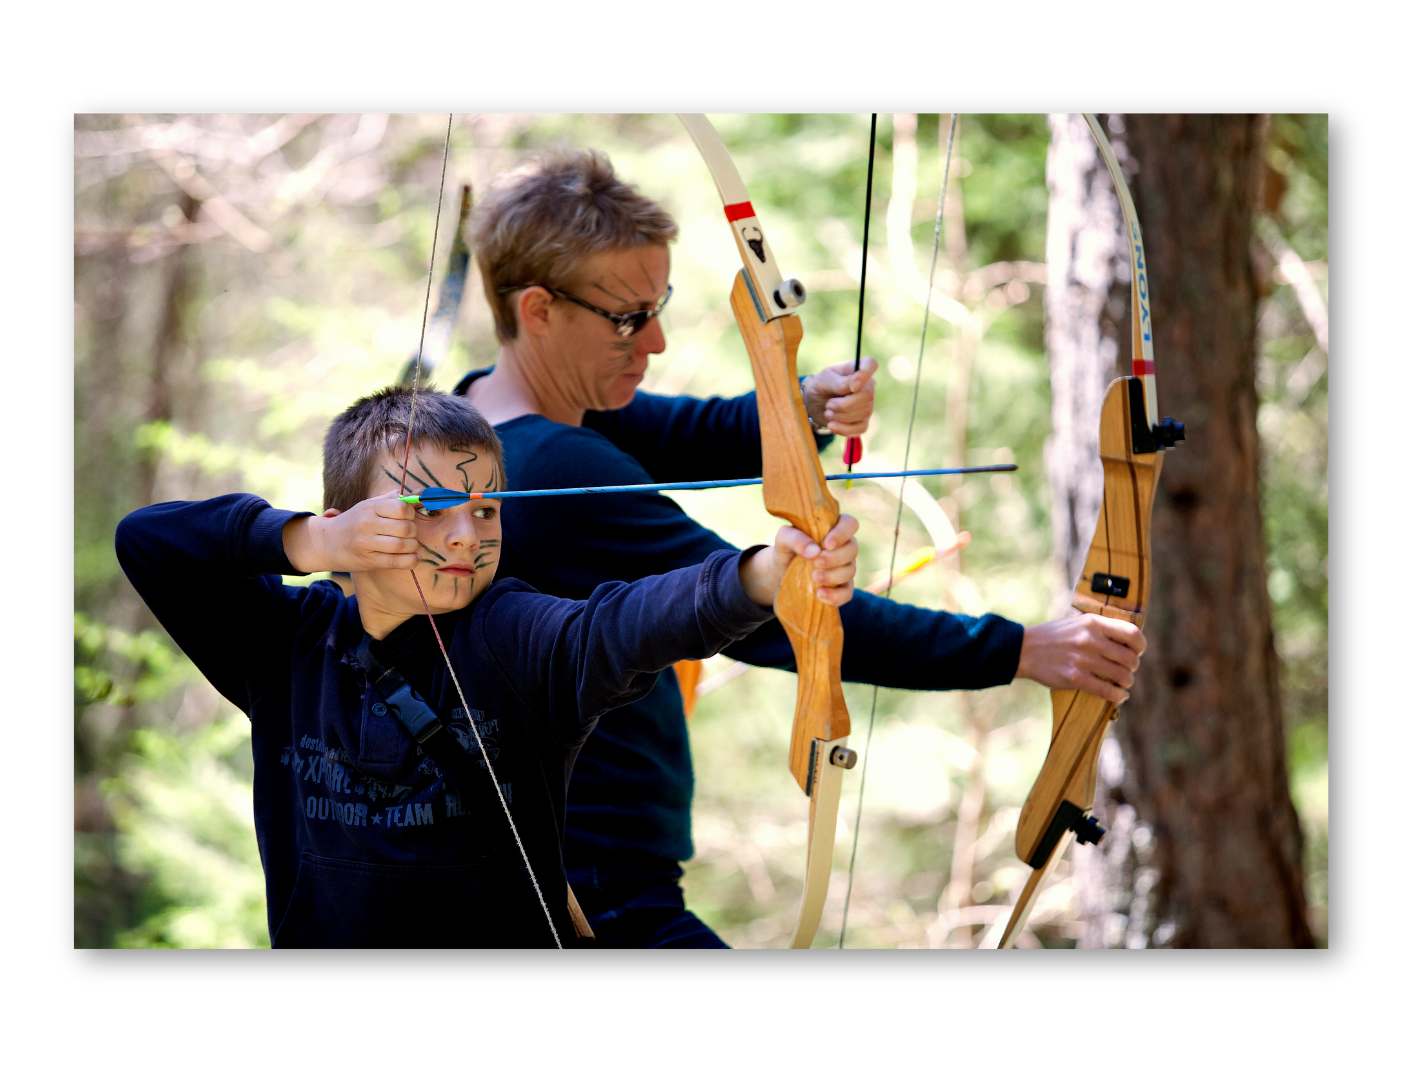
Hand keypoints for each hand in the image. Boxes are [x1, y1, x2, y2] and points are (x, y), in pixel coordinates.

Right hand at [282, 489, 420, 573]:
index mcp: (370, 507)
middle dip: (414, 532)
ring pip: (402, 545)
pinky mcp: (368, 561)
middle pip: (405, 528)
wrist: (328, 543)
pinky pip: (396, 562)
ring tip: (411, 545)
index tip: (409, 518)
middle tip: (410, 533)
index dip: (411, 513)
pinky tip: (414, 558)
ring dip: (413, 546)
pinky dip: (411, 561)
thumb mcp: (370, 505)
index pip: (401, 508)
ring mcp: (366, 543)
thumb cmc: (356, 522)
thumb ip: (393, 499)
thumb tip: (420, 495)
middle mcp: (367, 524)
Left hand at [740, 514, 859, 607]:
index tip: (826, 544)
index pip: (850, 524)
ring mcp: (845, 567)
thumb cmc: (787, 548)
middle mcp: (843, 546)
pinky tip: (820, 594)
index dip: (842, 533)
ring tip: (813, 578)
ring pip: (850, 571)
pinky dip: (836, 596)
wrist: (782, 570)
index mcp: (833, 528)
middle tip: (815, 563)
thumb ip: (795, 538)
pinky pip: (847, 593)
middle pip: (853, 549)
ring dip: (833, 576)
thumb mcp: (784, 539)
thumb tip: (814, 552)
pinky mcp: (842, 587)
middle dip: (835, 558)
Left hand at [802, 357, 876, 435]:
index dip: (864, 374)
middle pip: (867, 396)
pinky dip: (843, 429)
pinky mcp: (863, 421)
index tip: (851, 387)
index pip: (871, 364)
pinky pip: (860, 428)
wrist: (814, 405)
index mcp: (857, 369)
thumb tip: (854, 386)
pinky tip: (832, 425)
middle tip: (829, 405)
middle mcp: (867, 386)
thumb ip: (838, 382)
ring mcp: (868, 405)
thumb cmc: (820, 386)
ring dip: (840, 416)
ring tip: (828, 412)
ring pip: (864, 413)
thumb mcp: (823, 381)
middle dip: (844, 404)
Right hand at [1014, 613, 1145, 704]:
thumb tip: (1127, 641)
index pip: (1132, 634)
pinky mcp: (1075, 677)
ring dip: (1126, 682)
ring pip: (1122, 676)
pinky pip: (1107, 691)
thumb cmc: (1052, 636)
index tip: (1137, 651)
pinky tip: (1119, 696)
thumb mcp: (1077, 622)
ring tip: (1122, 683)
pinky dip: (1118, 696)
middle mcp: (1090, 639)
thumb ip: (1100, 628)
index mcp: (1093, 623)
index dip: (1140, 646)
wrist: (1023, 649)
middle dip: (1132, 667)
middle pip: (1130, 658)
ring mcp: (1083, 659)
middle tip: (1126, 670)